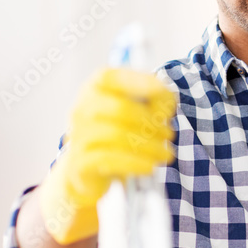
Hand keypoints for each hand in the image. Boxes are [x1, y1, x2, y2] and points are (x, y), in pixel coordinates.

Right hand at [38, 68, 175, 244]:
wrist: (88, 170)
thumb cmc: (118, 133)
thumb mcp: (138, 110)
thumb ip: (155, 100)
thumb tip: (166, 102)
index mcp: (96, 88)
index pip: (112, 77)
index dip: (140, 82)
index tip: (164, 95)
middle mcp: (83, 107)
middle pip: (121, 109)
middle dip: (151, 123)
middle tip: (169, 135)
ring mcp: (78, 134)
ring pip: (117, 136)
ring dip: (148, 146)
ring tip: (165, 154)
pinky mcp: (80, 161)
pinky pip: (110, 159)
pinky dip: (135, 163)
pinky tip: (150, 166)